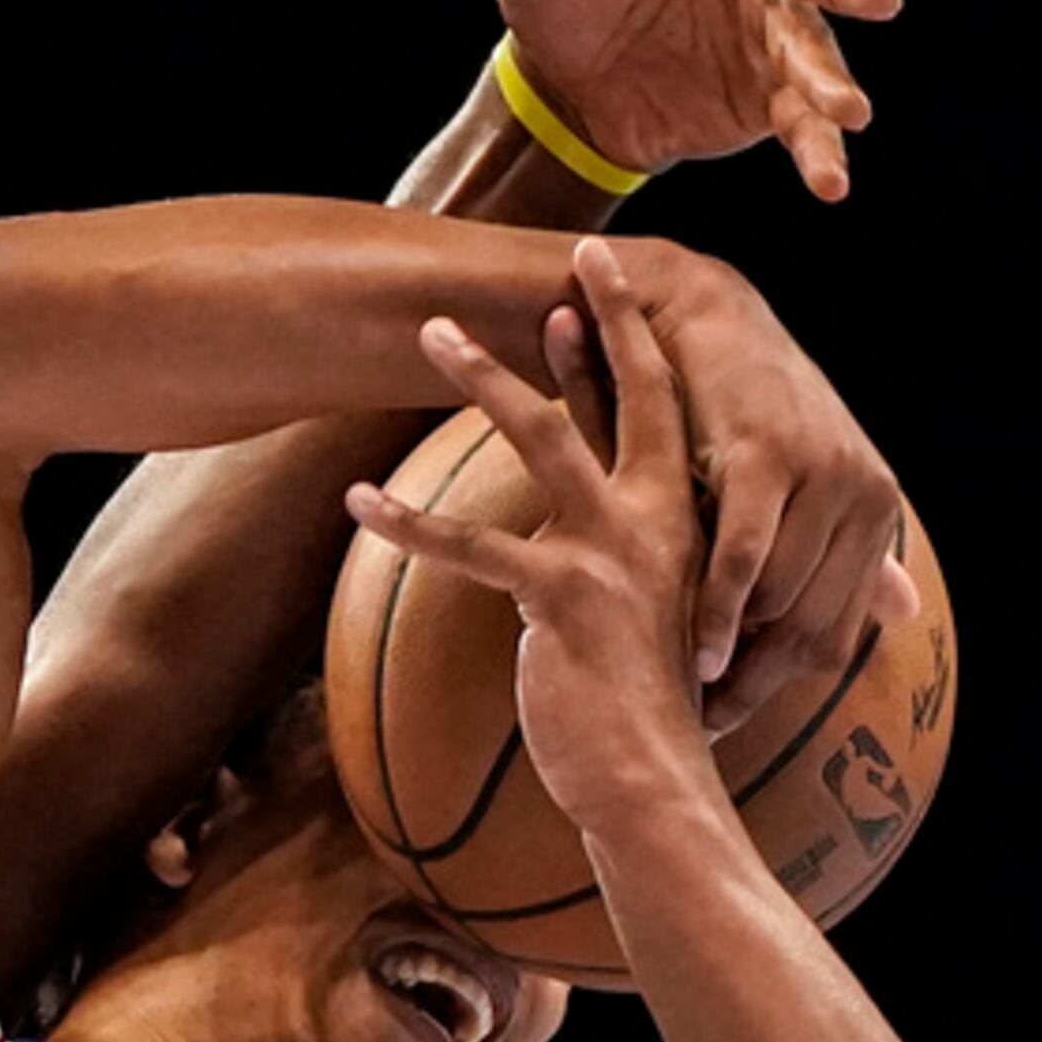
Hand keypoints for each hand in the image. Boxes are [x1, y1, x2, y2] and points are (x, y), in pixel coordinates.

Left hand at [344, 243, 717, 831]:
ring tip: (431, 331)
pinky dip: (410, 522)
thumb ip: (632, 577)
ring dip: (483, 378)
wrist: (655, 780)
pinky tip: (359, 500)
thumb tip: (590, 567)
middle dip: (590, 321)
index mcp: (681, 521)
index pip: (661, 408)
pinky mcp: (562, 597)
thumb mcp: (654, 626)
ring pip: (541, 439)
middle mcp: (656, 521)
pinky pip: (472, 548)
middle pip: (618, 396)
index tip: (601, 279)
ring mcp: (612, 553)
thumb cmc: (649, 712)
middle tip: (559, 260)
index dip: (631, 340)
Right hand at [630, 248, 917, 728]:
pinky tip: (699, 652)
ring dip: (734, 653)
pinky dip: (723, 614)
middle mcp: (863, 493)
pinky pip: (749, 562)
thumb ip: (853, 554)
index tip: (723, 721)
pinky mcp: (770, 459)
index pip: (834, 632)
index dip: (777, 687)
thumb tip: (905, 610)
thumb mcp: (798, 487)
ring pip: (781, 602)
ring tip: (685, 688)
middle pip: (810, 629)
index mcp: (873, 508)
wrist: (695, 317)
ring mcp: (822, 474)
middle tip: (700, 720)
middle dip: (754, 685)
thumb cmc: (731, 412)